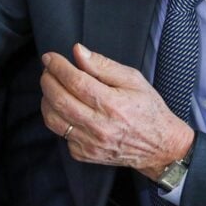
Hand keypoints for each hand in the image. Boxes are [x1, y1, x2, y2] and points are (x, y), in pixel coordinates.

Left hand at [40, 43, 193, 179]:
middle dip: (47, 80)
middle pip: (59, 100)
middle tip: (47, 70)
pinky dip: (58, 118)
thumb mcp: (133, 79)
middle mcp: (99, 126)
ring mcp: (90, 143)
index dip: (58, 67)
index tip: (49, 57)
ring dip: (46, 99)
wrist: (159, 146)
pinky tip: (67, 109)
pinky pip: (60, 134)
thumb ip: (103, 64)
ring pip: (53, 119)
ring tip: (53, 87)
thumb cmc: (147, 109)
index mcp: (113, 105)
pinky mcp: (84, 154)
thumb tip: (78, 51)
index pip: (75, 82)